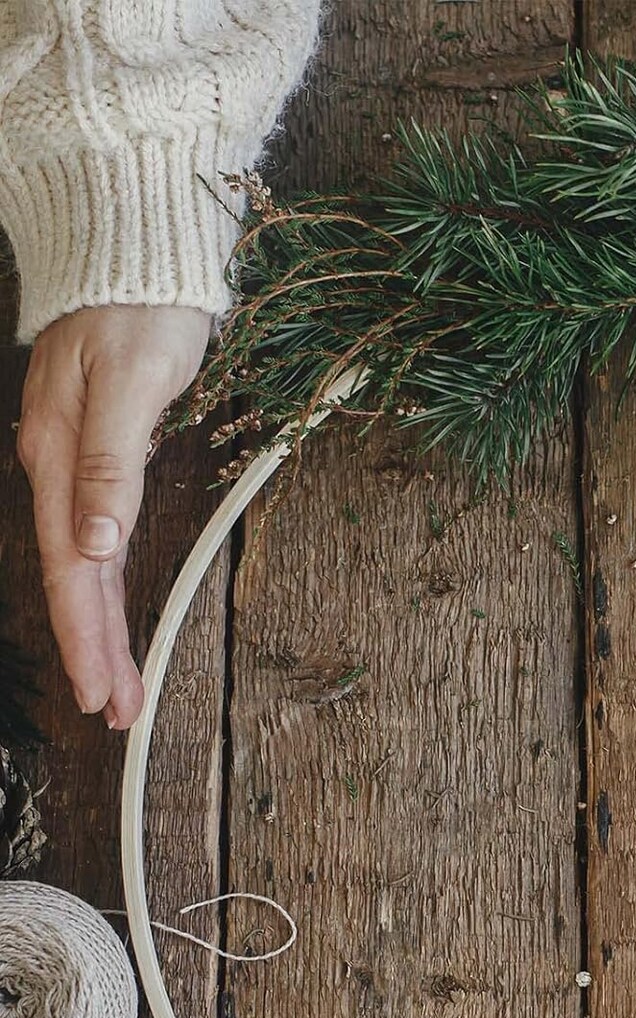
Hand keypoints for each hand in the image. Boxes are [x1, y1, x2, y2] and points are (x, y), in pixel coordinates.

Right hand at [18, 305, 210, 729]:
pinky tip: (114, 611)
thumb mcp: (129, 381)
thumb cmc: (137, 307)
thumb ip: (110, 462)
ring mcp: (82, 462)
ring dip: (104, 626)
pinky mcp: (107, 454)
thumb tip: (94, 541)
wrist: (139, 251)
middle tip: (117, 712)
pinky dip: (111, 583)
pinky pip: (102, 536)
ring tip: (120, 683)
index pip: (73, 570)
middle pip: (78, 580)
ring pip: (90, 564)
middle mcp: (63, 468)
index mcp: (60, 457)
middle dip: (96, 650)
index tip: (103, 692)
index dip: (88, 637)